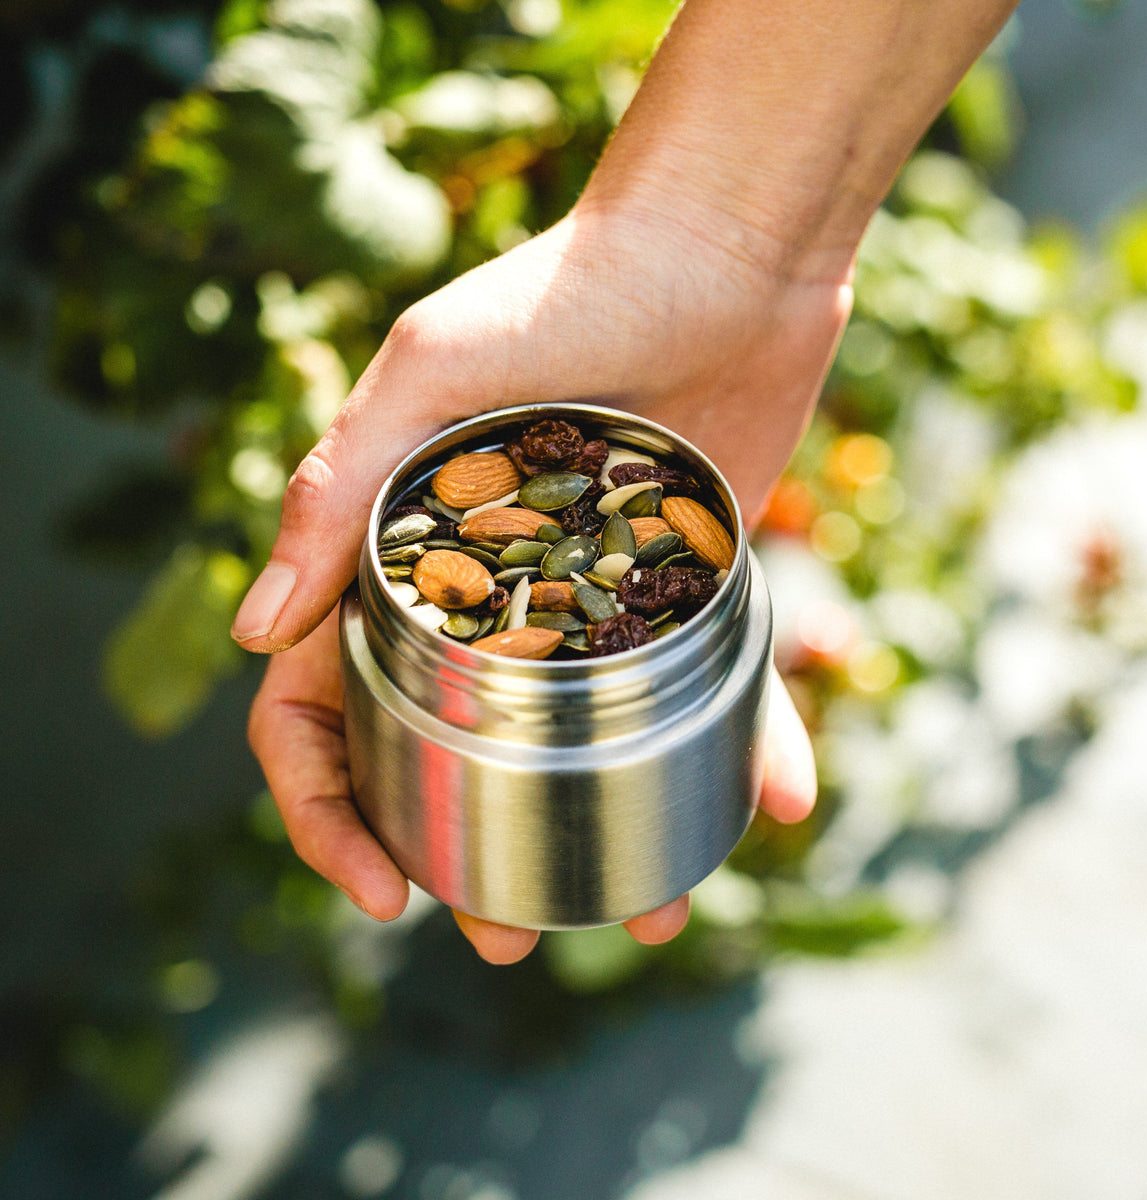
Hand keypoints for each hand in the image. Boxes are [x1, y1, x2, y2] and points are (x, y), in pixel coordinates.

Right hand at [237, 206, 849, 961]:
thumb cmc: (568, 284)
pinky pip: (708, 686)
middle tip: (509, 944)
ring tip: (652, 915)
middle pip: (453, 751)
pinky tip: (782, 803)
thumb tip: (252, 632)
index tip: (382, 890)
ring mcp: (589, 596)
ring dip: (612, 832)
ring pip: (584, 745)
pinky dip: (749, 743)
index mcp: (399, 551)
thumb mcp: (431, 369)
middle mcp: (487, 587)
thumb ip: (338, 488)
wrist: (726, 244)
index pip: (321, 703)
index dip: (329, 807)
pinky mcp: (684, 586)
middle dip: (467, 854)